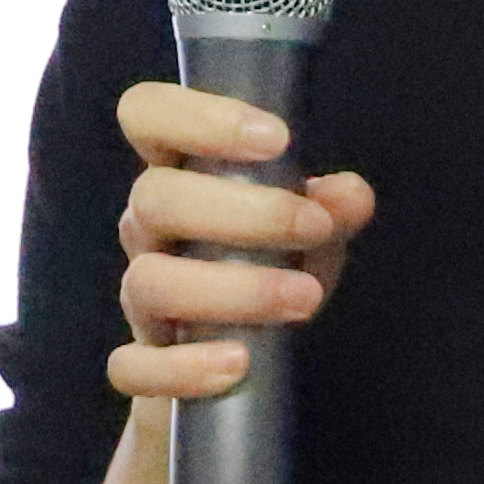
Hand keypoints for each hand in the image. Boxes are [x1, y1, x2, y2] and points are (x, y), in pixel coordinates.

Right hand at [104, 81, 379, 407]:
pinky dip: (183, 368)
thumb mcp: (306, 239)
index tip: (276, 138)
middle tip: (315, 228)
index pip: (148, 115)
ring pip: (148, 282)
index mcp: (180, 178)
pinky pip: (133, 367)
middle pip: (154, 198)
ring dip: (233, 289)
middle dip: (244, 212)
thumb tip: (350, 195)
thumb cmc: (264, 274)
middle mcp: (148, 229)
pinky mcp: (141, 363)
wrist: (231, 368)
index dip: (198, 116)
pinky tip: (239, 363)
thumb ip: (330, 211)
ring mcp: (138, 297)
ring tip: (304, 299)